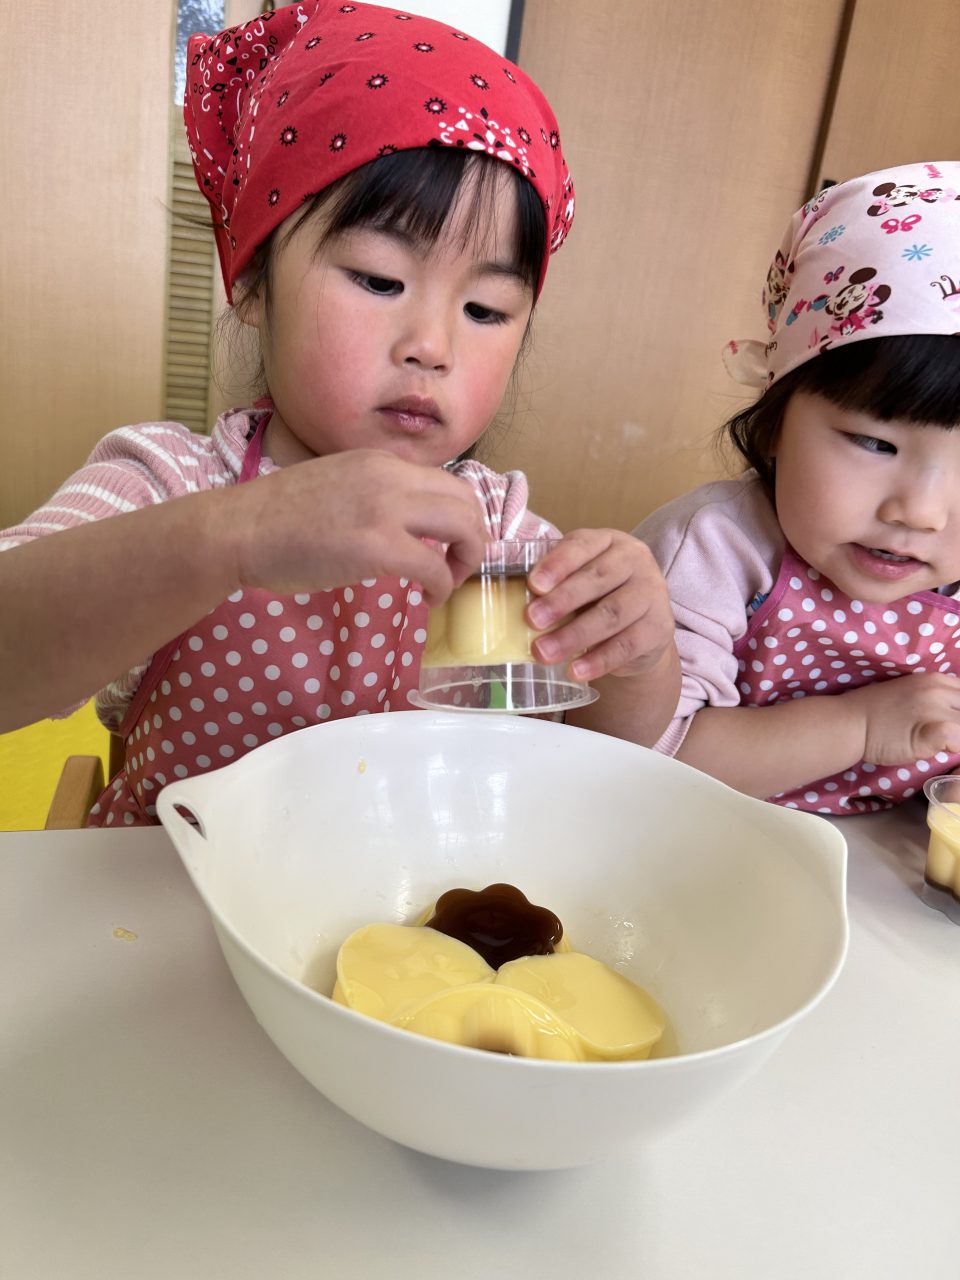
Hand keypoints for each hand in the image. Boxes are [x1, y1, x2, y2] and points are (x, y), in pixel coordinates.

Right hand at [223, 449, 487, 605]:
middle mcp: (390, 475)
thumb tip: (402, 523)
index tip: (448, 545)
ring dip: (466, 559)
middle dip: (473, 538)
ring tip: (445, 582)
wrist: (238, 530)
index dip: (460, 518)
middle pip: (467, 501)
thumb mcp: (337, 485)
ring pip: (463, 527)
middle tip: (455, 567)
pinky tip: (426, 599)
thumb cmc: (276, 518)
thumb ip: (374, 495)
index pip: (448, 482)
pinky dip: (441, 587)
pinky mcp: (377, 546)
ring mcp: (385, 508)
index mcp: (380, 462)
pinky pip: (435, 567)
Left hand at [524, 529, 675, 680]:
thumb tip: (507, 597)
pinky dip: (598, 660)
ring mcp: (652, 593)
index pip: (582, 546)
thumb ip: (551, 582)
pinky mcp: (659, 628)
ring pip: (612, 615)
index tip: (532, 584)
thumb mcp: (577, 579)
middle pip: (598, 579)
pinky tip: (575, 671)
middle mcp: (636, 561)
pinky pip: (627, 646)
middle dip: (562, 600)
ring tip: (543, 653)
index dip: (557, 564)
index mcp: (609, 541)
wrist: (641, 625)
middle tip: (531, 620)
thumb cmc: (597, 595)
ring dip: (574, 636)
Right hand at [847, 672, 959, 763]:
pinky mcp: (931, 731)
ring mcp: (935, 709)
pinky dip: (954, 747)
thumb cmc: (873, 712)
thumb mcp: (910, 693)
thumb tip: (955, 717)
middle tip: (948, 737)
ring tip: (943, 744)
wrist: (848, 723)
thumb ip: (936, 698)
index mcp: (935, 679)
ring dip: (959, 738)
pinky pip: (958, 740)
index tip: (952, 723)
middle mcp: (938, 690)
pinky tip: (940, 750)